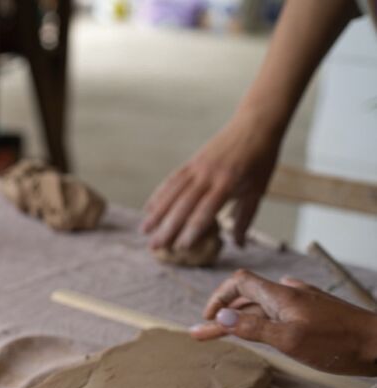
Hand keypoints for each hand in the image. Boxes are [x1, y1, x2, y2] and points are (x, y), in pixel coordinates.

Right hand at [141, 112, 280, 250]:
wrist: (256, 123)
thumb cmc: (261, 159)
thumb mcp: (258, 190)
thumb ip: (246, 218)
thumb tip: (239, 245)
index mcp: (227, 184)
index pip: (205, 211)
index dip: (191, 230)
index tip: (180, 247)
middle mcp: (208, 176)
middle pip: (183, 205)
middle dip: (167, 227)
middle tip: (154, 246)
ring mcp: (197, 167)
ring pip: (172, 193)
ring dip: (156, 213)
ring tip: (144, 230)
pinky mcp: (192, 162)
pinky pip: (172, 180)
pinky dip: (159, 194)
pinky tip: (148, 207)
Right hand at [189, 270, 376, 375]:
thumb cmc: (338, 343)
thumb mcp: (289, 340)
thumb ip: (254, 328)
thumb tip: (221, 318)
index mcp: (281, 295)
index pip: (239, 282)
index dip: (218, 298)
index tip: (206, 319)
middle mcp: (290, 293)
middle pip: (247, 297)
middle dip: (223, 315)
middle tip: (204, 335)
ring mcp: (304, 302)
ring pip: (264, 305)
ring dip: (241, 317)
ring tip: (227, 333)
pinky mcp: (315, 312)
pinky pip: (280, 310)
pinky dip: (263, 318)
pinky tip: (264, 324)